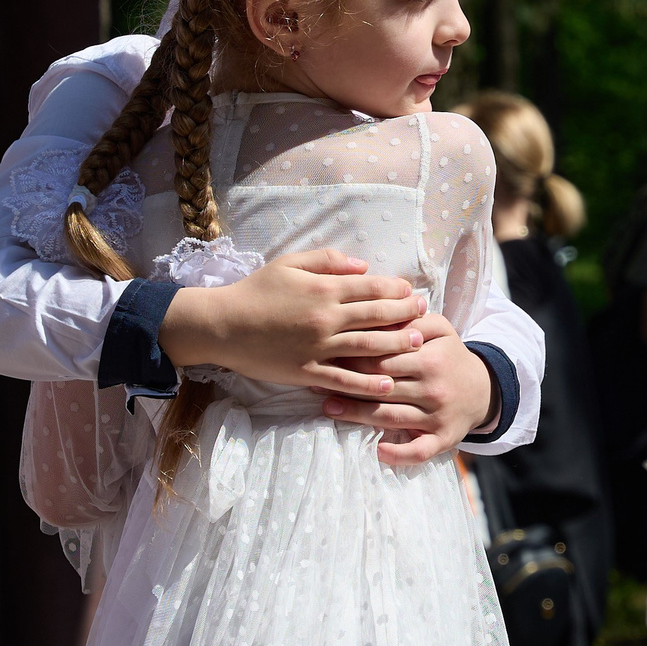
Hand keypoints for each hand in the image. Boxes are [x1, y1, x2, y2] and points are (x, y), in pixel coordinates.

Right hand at [161, 249, 430, 397]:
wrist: (222, 324)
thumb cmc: (255, 290)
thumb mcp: (289, 263)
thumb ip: (327, 261)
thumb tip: (363, 266)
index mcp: (323, 290)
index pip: (370, 288)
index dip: (396, 290)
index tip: (413, 292)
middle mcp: (326, 318)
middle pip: (376, 316)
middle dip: (405, 315)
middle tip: (425, 314)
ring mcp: (318, 347)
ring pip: (367, 347)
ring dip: (396, 345)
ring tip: (417, 344)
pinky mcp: (307, 372)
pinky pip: (343, 379)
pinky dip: (367, 383)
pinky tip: (388, 384)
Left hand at [316, 313, 495, 467]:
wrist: (483, 390)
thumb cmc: (449, 355)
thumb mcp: (439, 329)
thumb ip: (410, 320)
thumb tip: (378, 309)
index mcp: (431, 357)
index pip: (384, 355)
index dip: (353, 353)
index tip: (326, 352)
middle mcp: (434, 387)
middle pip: (382, 385)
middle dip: (347, 382)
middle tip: (315, 379)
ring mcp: (438, 416)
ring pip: (391, 417)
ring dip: (356, 415)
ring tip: (328, 407)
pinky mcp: (443, 439)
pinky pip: (419, 451)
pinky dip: (399, 454)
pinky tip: (377, 451)